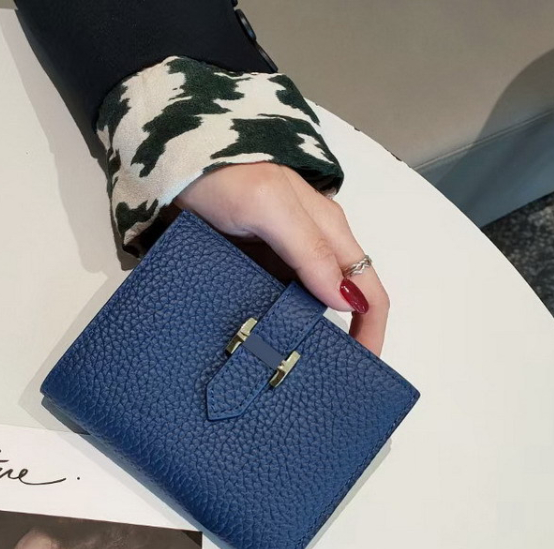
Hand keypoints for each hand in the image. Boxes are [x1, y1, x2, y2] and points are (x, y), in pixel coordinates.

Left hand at [173, 163, 389, 355]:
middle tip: (325, 379)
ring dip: (306, 336)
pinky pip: (275, 302)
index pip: (369, 288)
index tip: (364, 368)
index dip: (374, 329)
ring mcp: (283, 260)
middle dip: (344, 341)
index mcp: (330, 232)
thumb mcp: (272, 208)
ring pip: (308, 307)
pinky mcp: (255, 267)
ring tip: (291, 371)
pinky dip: (276, 325)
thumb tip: (347, 302)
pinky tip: (262, 345)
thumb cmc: (229, 176)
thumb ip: (309, 250)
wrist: (179, 163)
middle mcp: (313, 249)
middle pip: (343, 302)